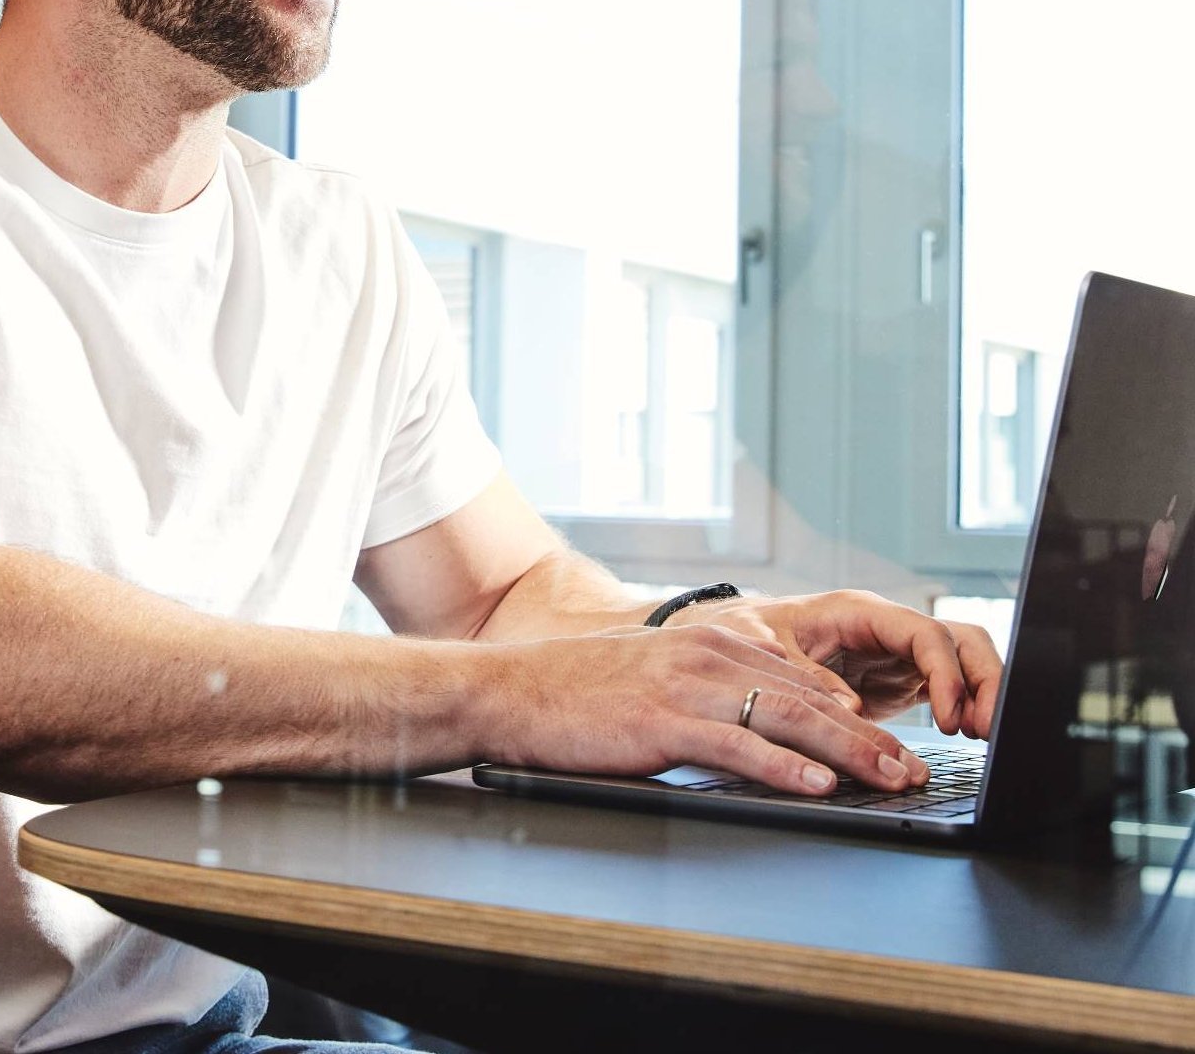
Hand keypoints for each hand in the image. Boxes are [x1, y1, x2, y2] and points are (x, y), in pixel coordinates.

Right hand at [498, 622, 932, 796]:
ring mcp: (685, 688)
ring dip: (847, 753)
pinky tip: (817, 785)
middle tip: (914, 769)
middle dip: (869, 738)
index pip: (802, 680)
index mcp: (709, 643)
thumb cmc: (580, 691)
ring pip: (785, 719)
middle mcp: (706, 657)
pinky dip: (782, 767)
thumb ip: (708, 691)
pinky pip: (735, 747)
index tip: (893, 746)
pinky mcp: (661, 723)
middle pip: (807, 698)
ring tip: (890, 778)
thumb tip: (760, 729)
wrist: (513, 689)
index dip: (854, 716)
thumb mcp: (656, 675)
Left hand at [670, 590, 1000, 738]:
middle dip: (985, 680)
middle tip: (988, 731)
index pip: (924, 633)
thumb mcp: (761, 645)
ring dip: (980, 696)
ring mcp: (897, 653)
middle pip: (961, 640)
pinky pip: (946, 689)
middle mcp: (887, 629)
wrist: (734, 636)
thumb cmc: (745, 630)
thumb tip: (848, 711)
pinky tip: (964, 740)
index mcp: (859, 611)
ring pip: (963, 662)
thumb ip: (803, 675)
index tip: (948, 716)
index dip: (944, 673)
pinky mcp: (898, 680)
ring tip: (982, 740)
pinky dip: (962, 710)